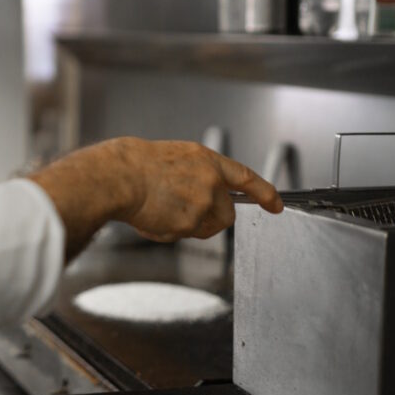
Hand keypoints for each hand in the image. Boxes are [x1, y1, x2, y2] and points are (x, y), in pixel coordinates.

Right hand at [29, 137, 282, 258]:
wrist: (118, 175)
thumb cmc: (134, 165)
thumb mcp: (174, 158)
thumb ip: (196, 176)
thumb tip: (201, 199)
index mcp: (207, 160)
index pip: (247, 178)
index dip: (265, 193)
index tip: (276, 205)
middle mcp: (212, 181)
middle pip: (227, 214)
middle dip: (211, 219)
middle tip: (185, 215)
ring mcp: (203, 203)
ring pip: (206, 228)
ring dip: (189, 226)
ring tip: (161, 210)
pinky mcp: (191, 223)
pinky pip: (184, 235)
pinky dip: (169, 232)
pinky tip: (151, 217)